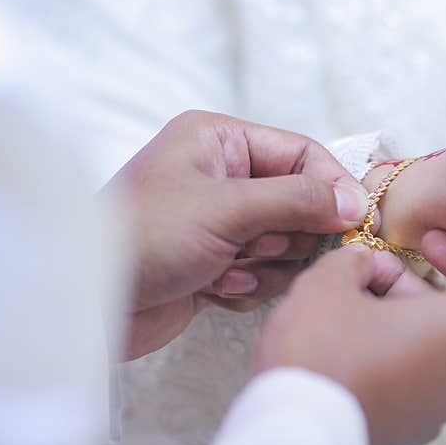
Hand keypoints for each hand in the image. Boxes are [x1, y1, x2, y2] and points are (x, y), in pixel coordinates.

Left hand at [103, 110, 369, 359]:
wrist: (90, 303)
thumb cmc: (146, 237)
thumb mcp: (227, 208)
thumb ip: (297, 200)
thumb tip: (354, 201)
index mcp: (217, 141)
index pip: (298, 152)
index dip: (330, 186)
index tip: (355, 220)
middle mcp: (220, 176)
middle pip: (297, 200)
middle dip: (287, 232)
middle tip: (264, 247)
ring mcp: (218, 222)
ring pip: (283, 242)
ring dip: (264, 264)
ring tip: (227, 269)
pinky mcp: (214, 263)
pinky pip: (261, 272)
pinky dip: (245, 285)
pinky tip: (211, 288)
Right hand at [255, 230, 445, 444]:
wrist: (292, 431)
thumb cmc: (320, 356)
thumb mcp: (330, 281)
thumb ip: (355, 260)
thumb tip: (361, 264)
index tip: (430, 245)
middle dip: (407, 287)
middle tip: (361, 273)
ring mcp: (437, 411)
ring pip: (428, 349)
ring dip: (394, 321)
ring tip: (343, 307)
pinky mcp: (409, 432)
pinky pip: (410, 382)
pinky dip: (387, 357)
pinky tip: (342, 346)